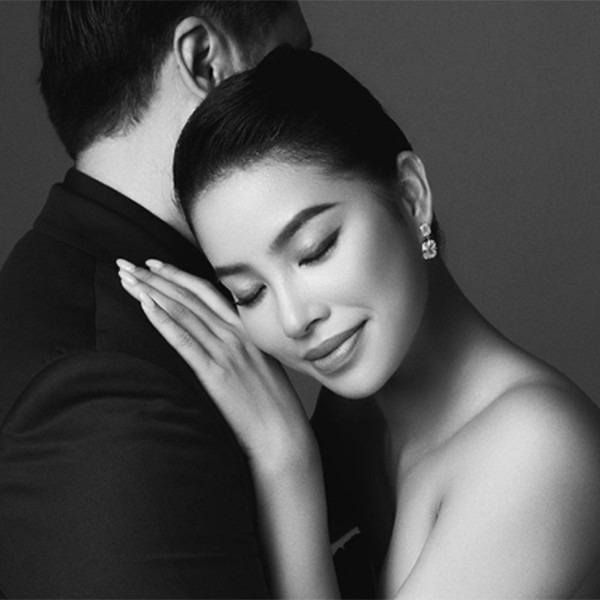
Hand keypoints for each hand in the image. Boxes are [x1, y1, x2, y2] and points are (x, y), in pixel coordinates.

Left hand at [116, 258, 315, 470]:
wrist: (282, 433)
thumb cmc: (273, 403)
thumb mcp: (263, 361)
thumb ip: (241, 342)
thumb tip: (220, 334)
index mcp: (247, 328)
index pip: (206, 291)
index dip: (177, 274)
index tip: (154, 264)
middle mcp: (235, 333)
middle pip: (188, 296)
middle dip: (154, 277)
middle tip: (127, 264)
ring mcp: (226, 351)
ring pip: (183, 312)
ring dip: (151, 292)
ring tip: (125, 278)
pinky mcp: (215, 373)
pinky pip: (184, 341)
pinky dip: (163, 320)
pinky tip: (144, 305)